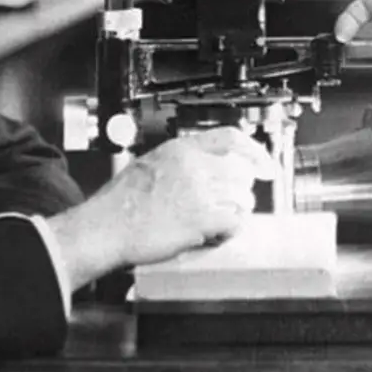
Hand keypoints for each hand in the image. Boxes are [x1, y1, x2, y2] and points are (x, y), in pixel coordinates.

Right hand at [46, 127, 275, 288]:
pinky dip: (231, 230)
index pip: (231, 139)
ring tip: (220, 218)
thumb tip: (205, 164)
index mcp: (181, 149)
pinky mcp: (201, 219)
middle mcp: (194, 166)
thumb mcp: (150, 163)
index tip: (266, 164)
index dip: (254, 152)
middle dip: (242, 189)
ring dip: (236, 210)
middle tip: (235, 201)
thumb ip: (180, 161)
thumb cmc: (120, 202)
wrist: (106, 227)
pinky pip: (235, 222)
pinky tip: (218, 232)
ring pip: (242, 198)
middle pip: (241, 172)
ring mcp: (199, 192)